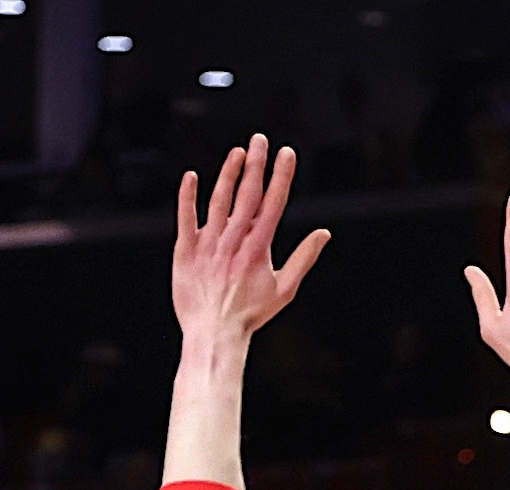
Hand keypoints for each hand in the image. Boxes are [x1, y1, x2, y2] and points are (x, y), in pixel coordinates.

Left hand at [173, 134, 330, 341]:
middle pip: (247, 193)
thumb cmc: (251, 314)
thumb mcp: (285, 289)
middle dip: (256, 163)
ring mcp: (208, 242)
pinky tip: (192, 176)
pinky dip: (188, 196)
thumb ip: (304, 257)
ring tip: (237, 152)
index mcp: (259, 246)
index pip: (274, 202)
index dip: (281, 175)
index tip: (287, 153)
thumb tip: (323, 234)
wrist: (214, 331)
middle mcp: (234, 239)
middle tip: (260, 139)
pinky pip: (186, 216)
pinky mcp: (185, 249)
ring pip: (218, 199)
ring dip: (228, 173)